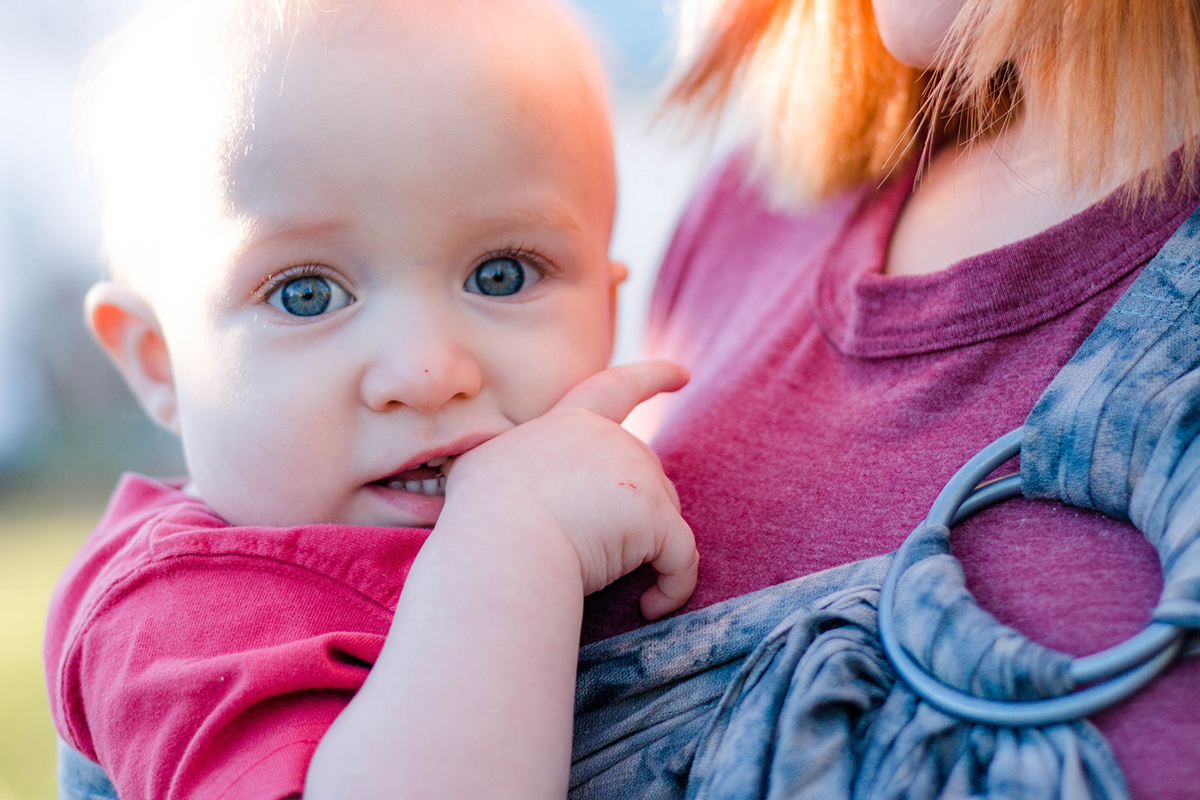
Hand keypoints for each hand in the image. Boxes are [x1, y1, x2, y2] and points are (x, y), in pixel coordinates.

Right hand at [446, 360, 697, 618]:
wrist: (500, 543)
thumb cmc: (480, 517)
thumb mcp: (483, 468)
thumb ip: (508, 464)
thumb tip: (505, 483)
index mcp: (568, 423)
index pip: (615, 388)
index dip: (652, 377)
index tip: (683, 374)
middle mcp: (609, 439)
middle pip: (643, 473)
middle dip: (633, 514)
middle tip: (591, 552)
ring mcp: (637, 475)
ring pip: (663, 516)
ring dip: (646, 552)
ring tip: (607, 583)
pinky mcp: (656, 517)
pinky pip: (681, 558)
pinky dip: (673, 586)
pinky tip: (652, 608)